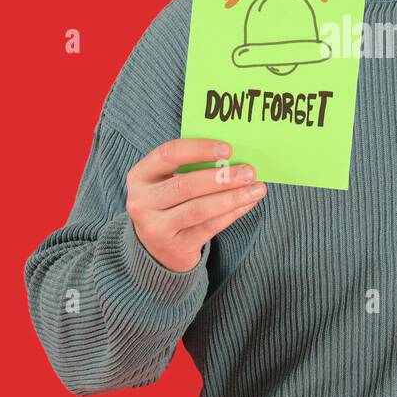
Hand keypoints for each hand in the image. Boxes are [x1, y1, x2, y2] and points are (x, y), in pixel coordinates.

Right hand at [125, 138, 266, 271]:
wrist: (156, 248)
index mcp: (140, 176)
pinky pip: (209, 227)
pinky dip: (232, 213)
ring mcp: (155, 227)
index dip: (199, 149)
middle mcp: (142, 202)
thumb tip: (233, 157)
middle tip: (249, 172)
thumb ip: (191, 168)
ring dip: (232, 197)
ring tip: (257, 189)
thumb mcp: (167, 182)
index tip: (228, 149)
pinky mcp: (174, 247)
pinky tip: (248, 203)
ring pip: (199, 209)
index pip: (168, 154)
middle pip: (185, 185)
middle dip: (221, 177)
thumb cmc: (169, 203)